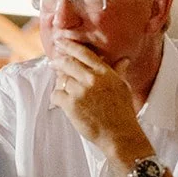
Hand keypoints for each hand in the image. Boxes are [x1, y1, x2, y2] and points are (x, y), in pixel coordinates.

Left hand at [49, 41, 142, 156]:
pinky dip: (57, 98)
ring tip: (65, 89)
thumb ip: (118, 71)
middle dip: (59, 62)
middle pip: (68, 63)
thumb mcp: (123, 88)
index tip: (60, 42)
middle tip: (54, 62)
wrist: (119, 134)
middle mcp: (92, 79)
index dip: (69, 45)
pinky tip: (62, 101)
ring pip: (61, 79)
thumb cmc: (123, 113)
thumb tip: (123, 60)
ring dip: (60, 83)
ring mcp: (80, 91)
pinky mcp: (71, 104)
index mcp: (105, 73)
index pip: (83, 53)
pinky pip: (56, 94)